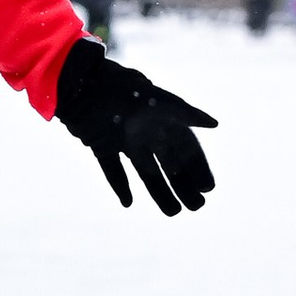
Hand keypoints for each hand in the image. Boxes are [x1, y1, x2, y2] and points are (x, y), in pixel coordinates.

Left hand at [53, 38, 217, 215]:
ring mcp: (123, 139)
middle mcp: (145, 131)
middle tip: (197, 206)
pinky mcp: (100, 144)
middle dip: (184, 184)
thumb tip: (215, 124)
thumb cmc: (121, 88)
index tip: (207, 188)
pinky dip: (119, 184)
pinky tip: (128, 203)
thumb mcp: (156, 100)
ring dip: (159, 191)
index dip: (198, 167)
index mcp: (162, 118)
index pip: (187, 147)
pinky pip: (112, 168)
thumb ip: (184, 113)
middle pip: (170, 163)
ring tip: (174, 213)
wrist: (80, 82)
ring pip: (145, 171)